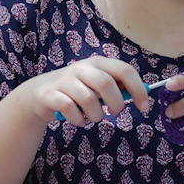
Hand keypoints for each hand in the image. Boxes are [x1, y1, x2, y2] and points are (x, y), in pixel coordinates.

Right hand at [19, 56, 150, 126]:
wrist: (39, 94)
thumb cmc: (76, 90)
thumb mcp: (96, 84)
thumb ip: (116, 86)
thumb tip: (141, 95)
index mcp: (97, 63)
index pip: (124, 69)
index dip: (138, 89)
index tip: (144, 107)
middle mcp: (81, 68)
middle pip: (106, 84)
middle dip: (116, 104)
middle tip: (115, 112)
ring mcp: (64, 80)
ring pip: (88, 99)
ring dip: (96, 115)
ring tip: (93, 117)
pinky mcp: (51, 95)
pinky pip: (70, 109)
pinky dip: (78, 120)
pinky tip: (78, 120)